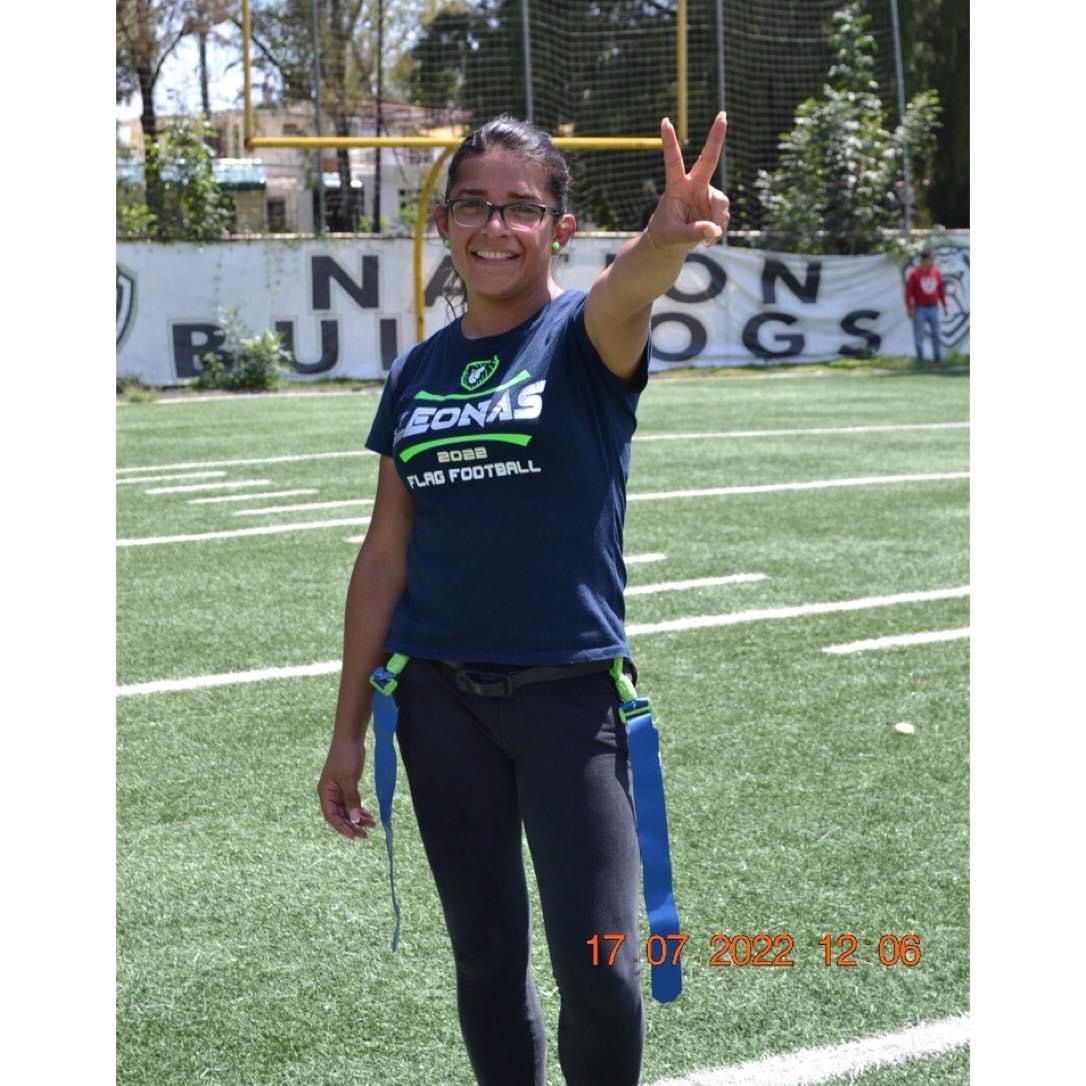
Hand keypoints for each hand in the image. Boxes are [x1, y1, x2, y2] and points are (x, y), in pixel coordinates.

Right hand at [317, 737, 376, 838]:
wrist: (351, 737)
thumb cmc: (346, 757)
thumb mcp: (349, 780)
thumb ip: (351, 800)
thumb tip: (354, 820)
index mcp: (325, 793)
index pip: (332, 816)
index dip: (342, 828)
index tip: (355, 835)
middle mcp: (330, 793)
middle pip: (340, 815)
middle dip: (352, 825)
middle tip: (366, 834)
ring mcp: (339, 789)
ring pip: (347, 809)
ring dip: (358, 817)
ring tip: (372, 824)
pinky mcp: (347, 784)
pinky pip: (352, 801)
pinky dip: (360, 808)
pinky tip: (368, 814)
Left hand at [646, 113, 729, 251]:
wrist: (671, 243)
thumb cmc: (666, 234)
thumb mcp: (675, 236)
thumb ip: (694, 233)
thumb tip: (715, 230)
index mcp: (677, 187)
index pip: (673, 162)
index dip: (669, 142)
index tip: (665, 121)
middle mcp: (694, 185)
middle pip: (708, 159)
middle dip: (716, 137)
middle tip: (723, 115)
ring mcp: (707, 194)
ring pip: (721, 203)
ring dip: (718, 220)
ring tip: (709, 238)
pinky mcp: (715, 205)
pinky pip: (723, 216)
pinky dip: (720, 228)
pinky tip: (711, 237)